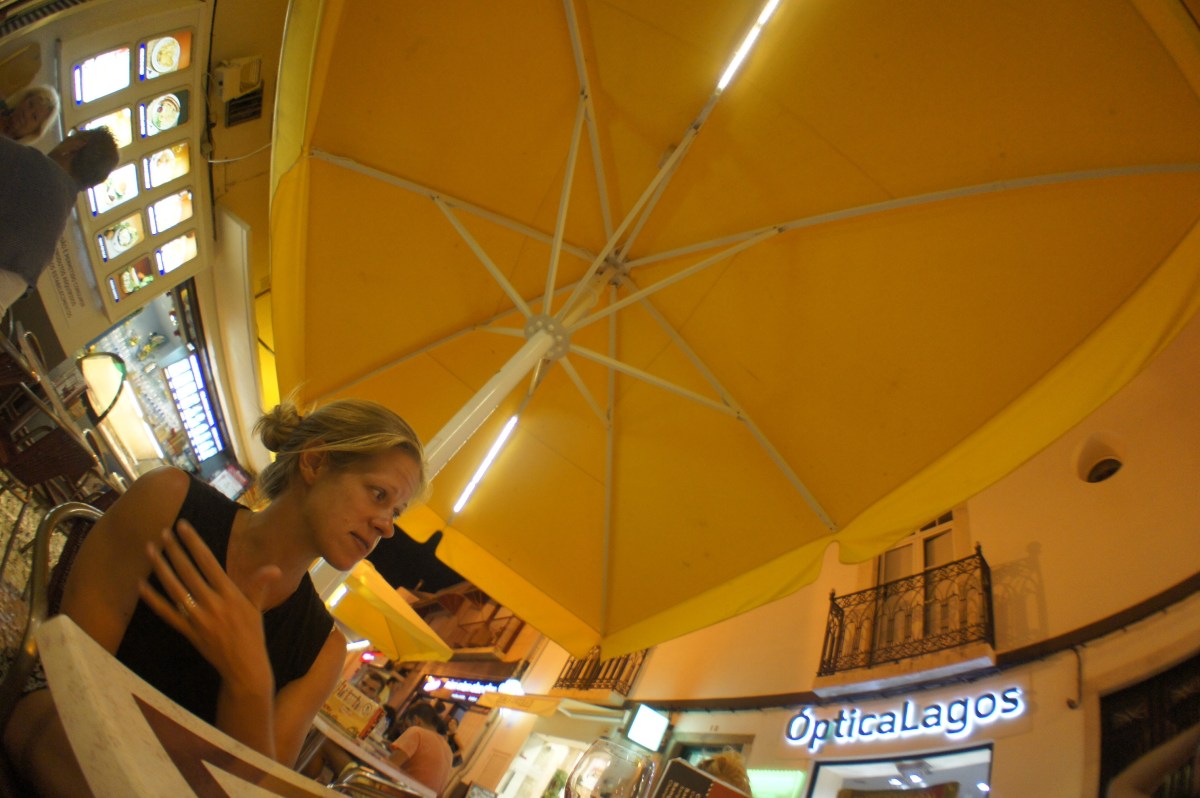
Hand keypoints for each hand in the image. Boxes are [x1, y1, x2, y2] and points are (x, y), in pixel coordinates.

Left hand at [139, 519, 279, 698]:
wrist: (244, 666)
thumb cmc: (252, 635)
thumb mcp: (257, 607)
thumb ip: (259, 584)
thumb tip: (273, 568)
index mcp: (230, 593)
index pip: (208, 561)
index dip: (194, 542)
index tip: (183, 526)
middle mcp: (212, 603)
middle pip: (188, 571)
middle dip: (174, 550)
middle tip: (163, 533)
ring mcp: (198, 618)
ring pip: (174, 588)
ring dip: (161, 568)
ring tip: (150, 550)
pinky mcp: (188, 631)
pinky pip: (166, 613)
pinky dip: (152, 599)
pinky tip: (141, 585)